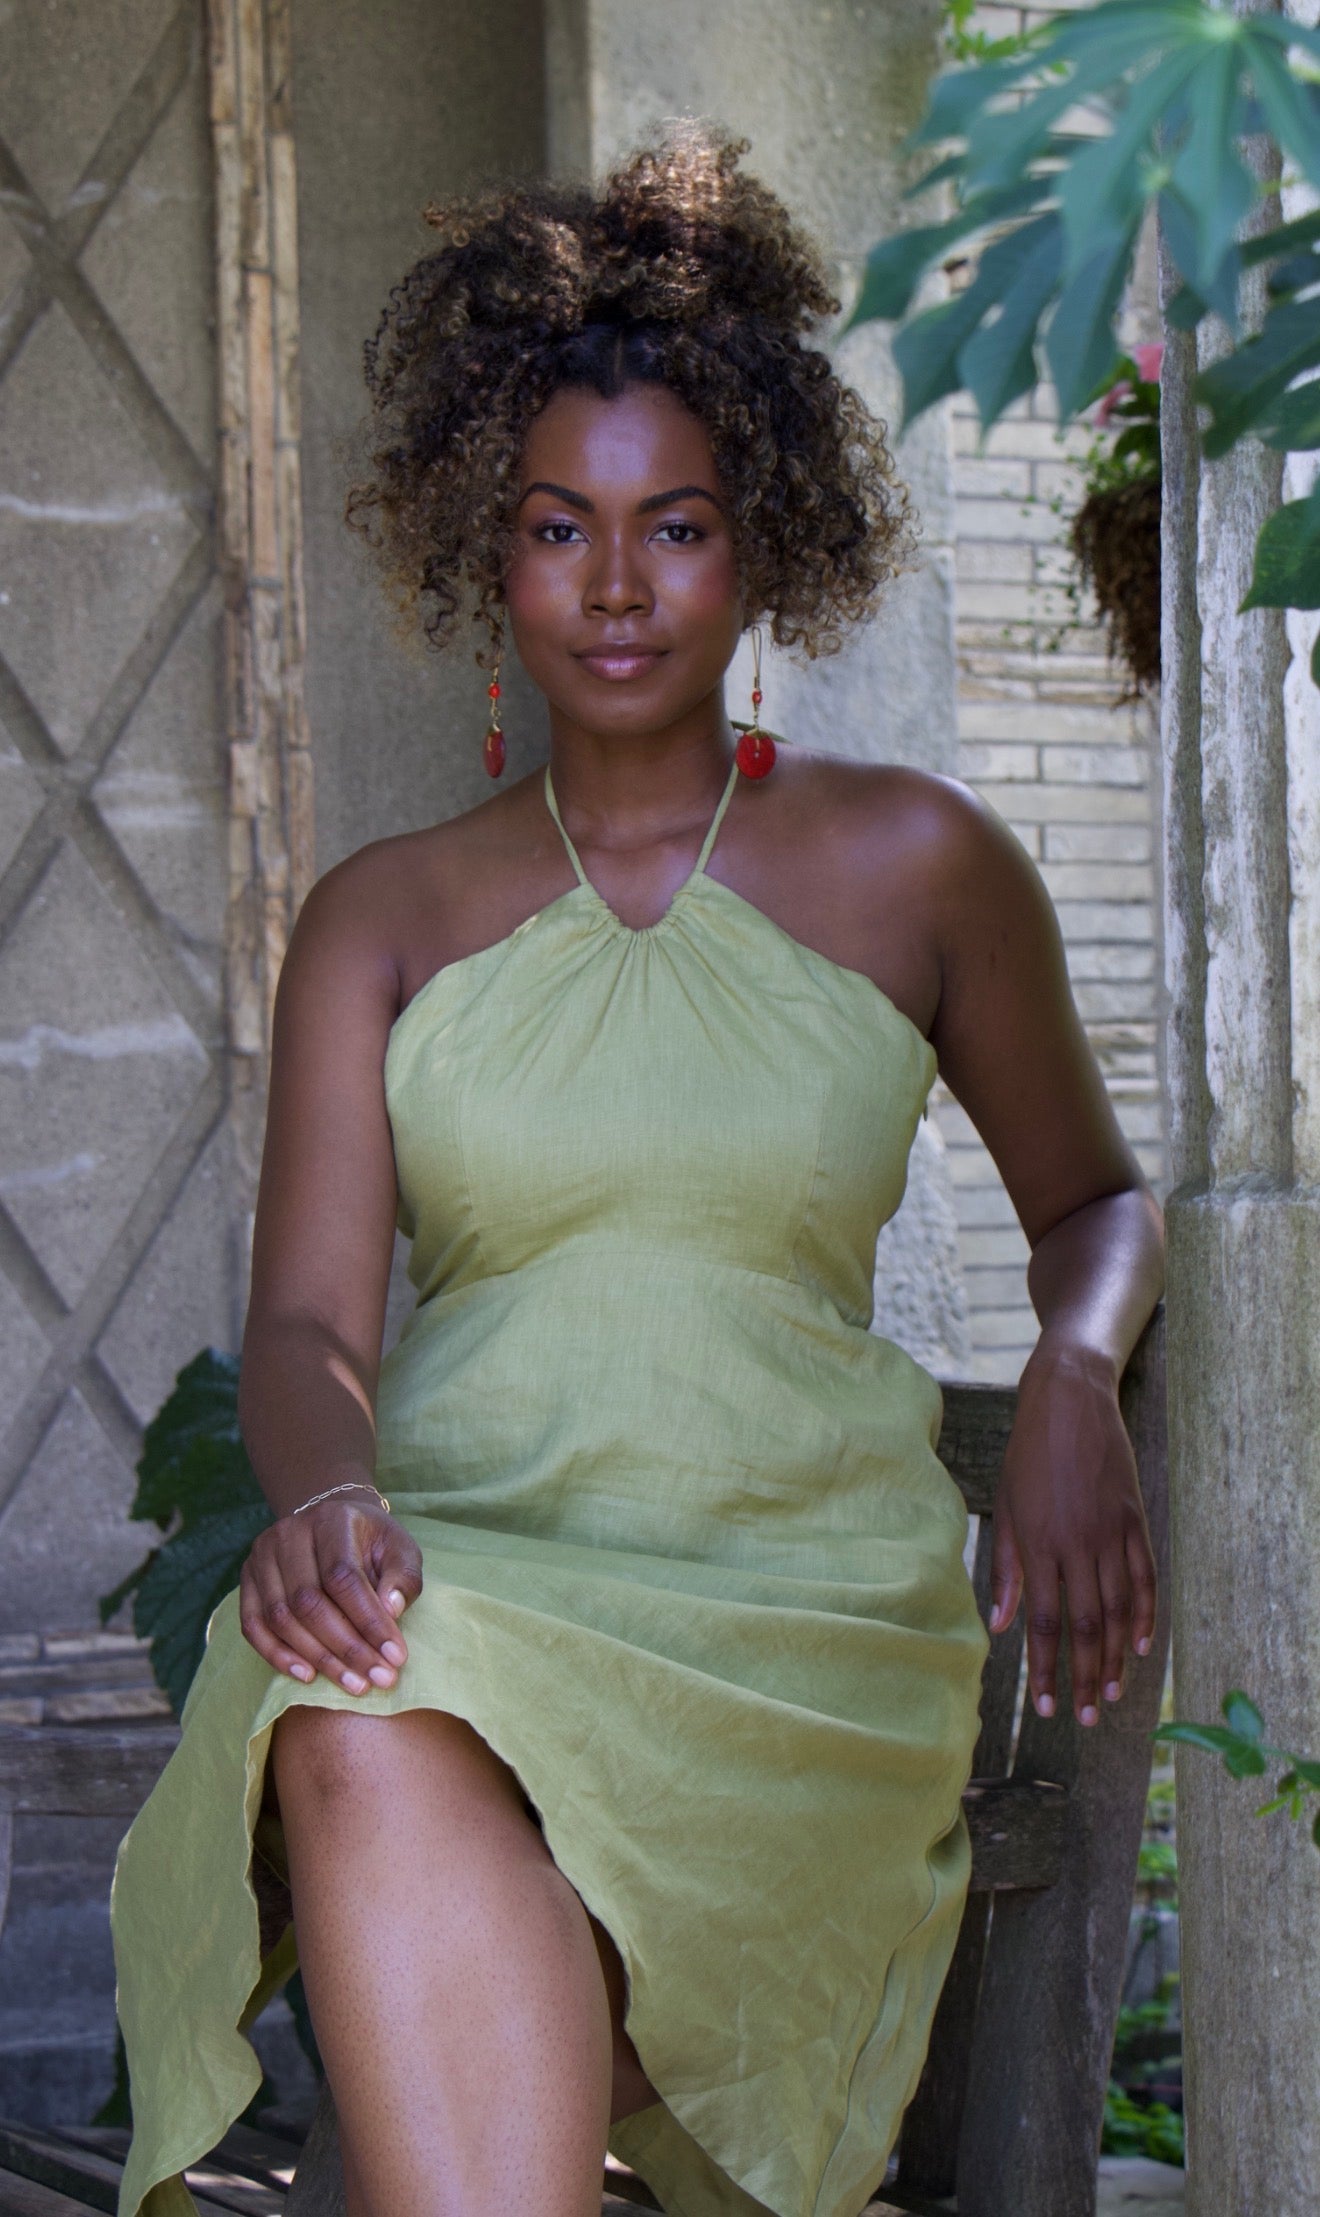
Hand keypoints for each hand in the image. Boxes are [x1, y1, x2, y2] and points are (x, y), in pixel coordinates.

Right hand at [239, 1494, 423, 1693]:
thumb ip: (402, 1578)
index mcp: (330, 1520)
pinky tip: (307, 1676)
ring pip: (280, 1618)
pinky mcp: (247, 1579)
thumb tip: (390, 1610)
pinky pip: (252, 1625)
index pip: (343, 1577)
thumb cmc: (371, 1544)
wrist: (332, 1524)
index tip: (395, 1656)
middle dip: (346, 1648)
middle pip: (309, 1602)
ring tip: (352, 1684)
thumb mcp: (399, 1550)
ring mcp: (262, 1556)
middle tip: (377, 1679)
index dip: (369, 1621)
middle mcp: (288, 1534)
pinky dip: (277, 1655)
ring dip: (317, 1658)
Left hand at [987, 1341, 1156, 1727]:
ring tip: (1112, 1695)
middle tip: (1084, 1717)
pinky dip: (1146, 1614)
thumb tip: (998, 1625)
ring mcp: (1111, 1532)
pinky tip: (1142, 1646)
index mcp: (1038, 1544)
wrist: (1069, 1400)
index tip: (1046, 1705)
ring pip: (1119, 1610)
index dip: (1046, 1668)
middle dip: (1085, 1677)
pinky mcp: (1134, 1519)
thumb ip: (1003, 1568)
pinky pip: (1145, 1577)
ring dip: (1117, 1658)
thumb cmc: (1027, 1454)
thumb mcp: (1005, 1506)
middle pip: (1086, 1627)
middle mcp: (1077, 1544)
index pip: (1044, 1622)